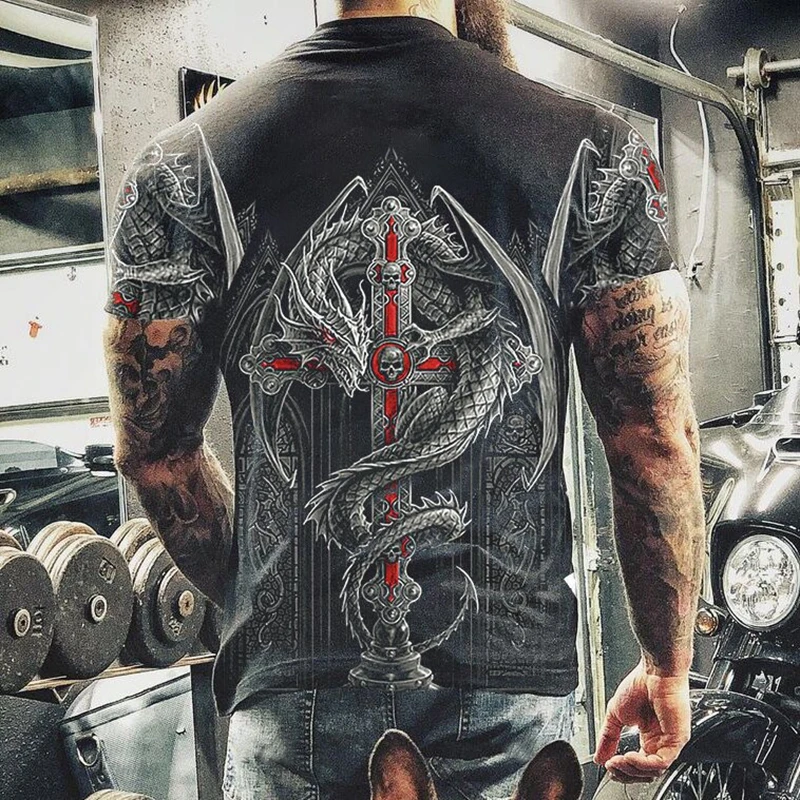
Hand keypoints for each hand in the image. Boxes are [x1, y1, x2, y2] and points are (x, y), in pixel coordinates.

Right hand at [594, 658, 690, 781]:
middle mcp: (661, 742)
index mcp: (649, 738)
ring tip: (618, 760)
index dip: (622, 769)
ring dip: (632, 769)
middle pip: (646, 773)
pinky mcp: (676, 739)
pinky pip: (662, 762)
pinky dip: (644, 764)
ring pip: (654, 771)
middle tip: (611, 766)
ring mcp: (670, 742)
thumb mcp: (615, 714)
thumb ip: (608, 737)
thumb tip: (598, 756)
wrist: (654, 670)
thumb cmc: (640, 684)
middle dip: (626, 773)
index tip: (608, 764)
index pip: (638, 765)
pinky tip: (630, 756)